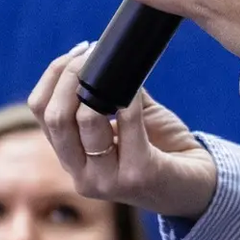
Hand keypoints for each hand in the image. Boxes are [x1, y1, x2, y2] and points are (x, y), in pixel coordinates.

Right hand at [29, 43, 218, 220]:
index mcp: (72, 158)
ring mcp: (107, 181)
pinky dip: (131, 95)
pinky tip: (136, 84)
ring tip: (116, 66)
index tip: (77, 53)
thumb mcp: (127, 120)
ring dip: (98, 82)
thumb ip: (111, 92)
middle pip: (55, 117)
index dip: (52, 76)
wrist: (200, 186)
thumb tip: (102, 53)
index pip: (40, 112)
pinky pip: (128, 122)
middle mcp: (81, 175)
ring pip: (84, 119)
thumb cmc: (162, 148)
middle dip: (69, 75)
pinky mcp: (138, 175)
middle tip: (91, 53)